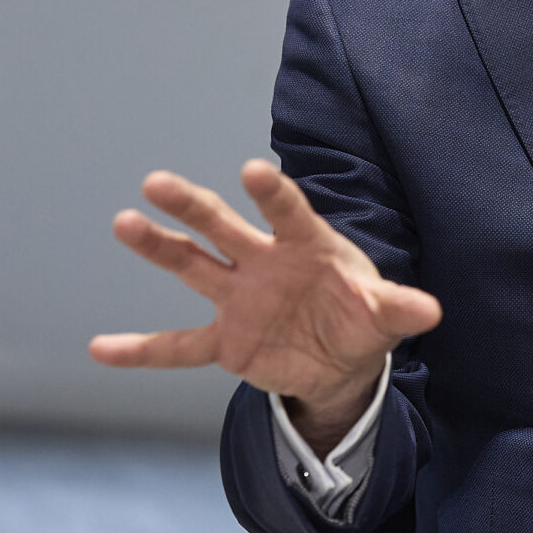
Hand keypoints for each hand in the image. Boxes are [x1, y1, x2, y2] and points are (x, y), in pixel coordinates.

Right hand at [89, 160, 441, 448]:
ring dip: (159, 247)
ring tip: (124, 222)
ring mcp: (239, 298)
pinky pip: (177, 347)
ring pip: (192, 266)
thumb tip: (431, 310)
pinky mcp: (227, 339)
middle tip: (156, 183)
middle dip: (192, 206)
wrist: (342, 359)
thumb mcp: (387, 314)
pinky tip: (101, 348)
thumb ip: (401, 309)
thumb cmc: (363, 316)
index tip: (253, 173)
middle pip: (223, 227)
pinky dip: (140, 351)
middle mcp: (264, 262)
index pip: (287, 212)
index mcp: (306, 245)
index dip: (272, 193)